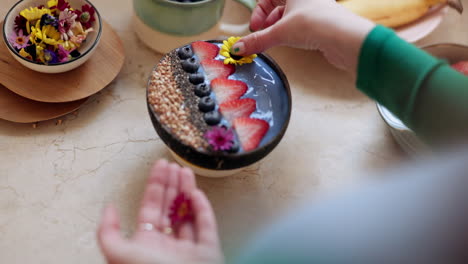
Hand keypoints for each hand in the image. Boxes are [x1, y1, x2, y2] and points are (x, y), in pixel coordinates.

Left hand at [97, 160, 223, 263]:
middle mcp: (168, 246)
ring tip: (186, 171)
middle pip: (170, 208)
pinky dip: (203, 209)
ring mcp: (190, 249)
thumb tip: (108, 208)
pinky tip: (197, 193)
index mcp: (147, 245)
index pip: (151, 208)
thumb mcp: (120, 254)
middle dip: (172, 185)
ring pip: (189, 213)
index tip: (160, 167)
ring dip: (188, 191)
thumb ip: (108, 232)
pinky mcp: (209, 252)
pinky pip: (207, 226)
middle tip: (174, 165)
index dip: (155, 186)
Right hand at [233, 0, 374, 71]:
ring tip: (272, 41)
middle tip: (261, 33)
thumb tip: (239, 47)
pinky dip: (290, 34)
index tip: (255, 26)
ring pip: (289, 17)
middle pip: (279, 6)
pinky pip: (300, 26)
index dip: (259, 11)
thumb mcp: (280, 32)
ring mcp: (314, 11)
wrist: (344, 39)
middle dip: (267, 21)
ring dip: (278, 29)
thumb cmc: (317, 23)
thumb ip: (258, 40)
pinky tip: (288, 44)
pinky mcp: (320, 25)